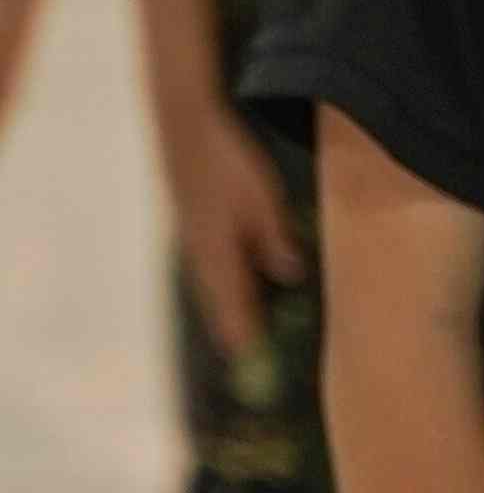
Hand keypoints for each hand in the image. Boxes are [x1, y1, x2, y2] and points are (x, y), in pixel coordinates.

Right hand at [166, 107, 304, 358]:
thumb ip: (274, 240)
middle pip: (220, 303)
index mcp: (217, 250)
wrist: (185, 125)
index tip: (256, 367)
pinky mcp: (194, 224)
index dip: (245, 337)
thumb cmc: (228, 161)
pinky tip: (231, 287)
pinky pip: (210, 266)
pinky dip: (223, 285)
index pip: (235, 306)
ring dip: (228, 309)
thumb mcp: (262, 200)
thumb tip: (289, 277)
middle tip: (249, 361)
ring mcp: (193, 238)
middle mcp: (200, 251)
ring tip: (242, 336)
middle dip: (235, 331)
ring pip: (213, 285)